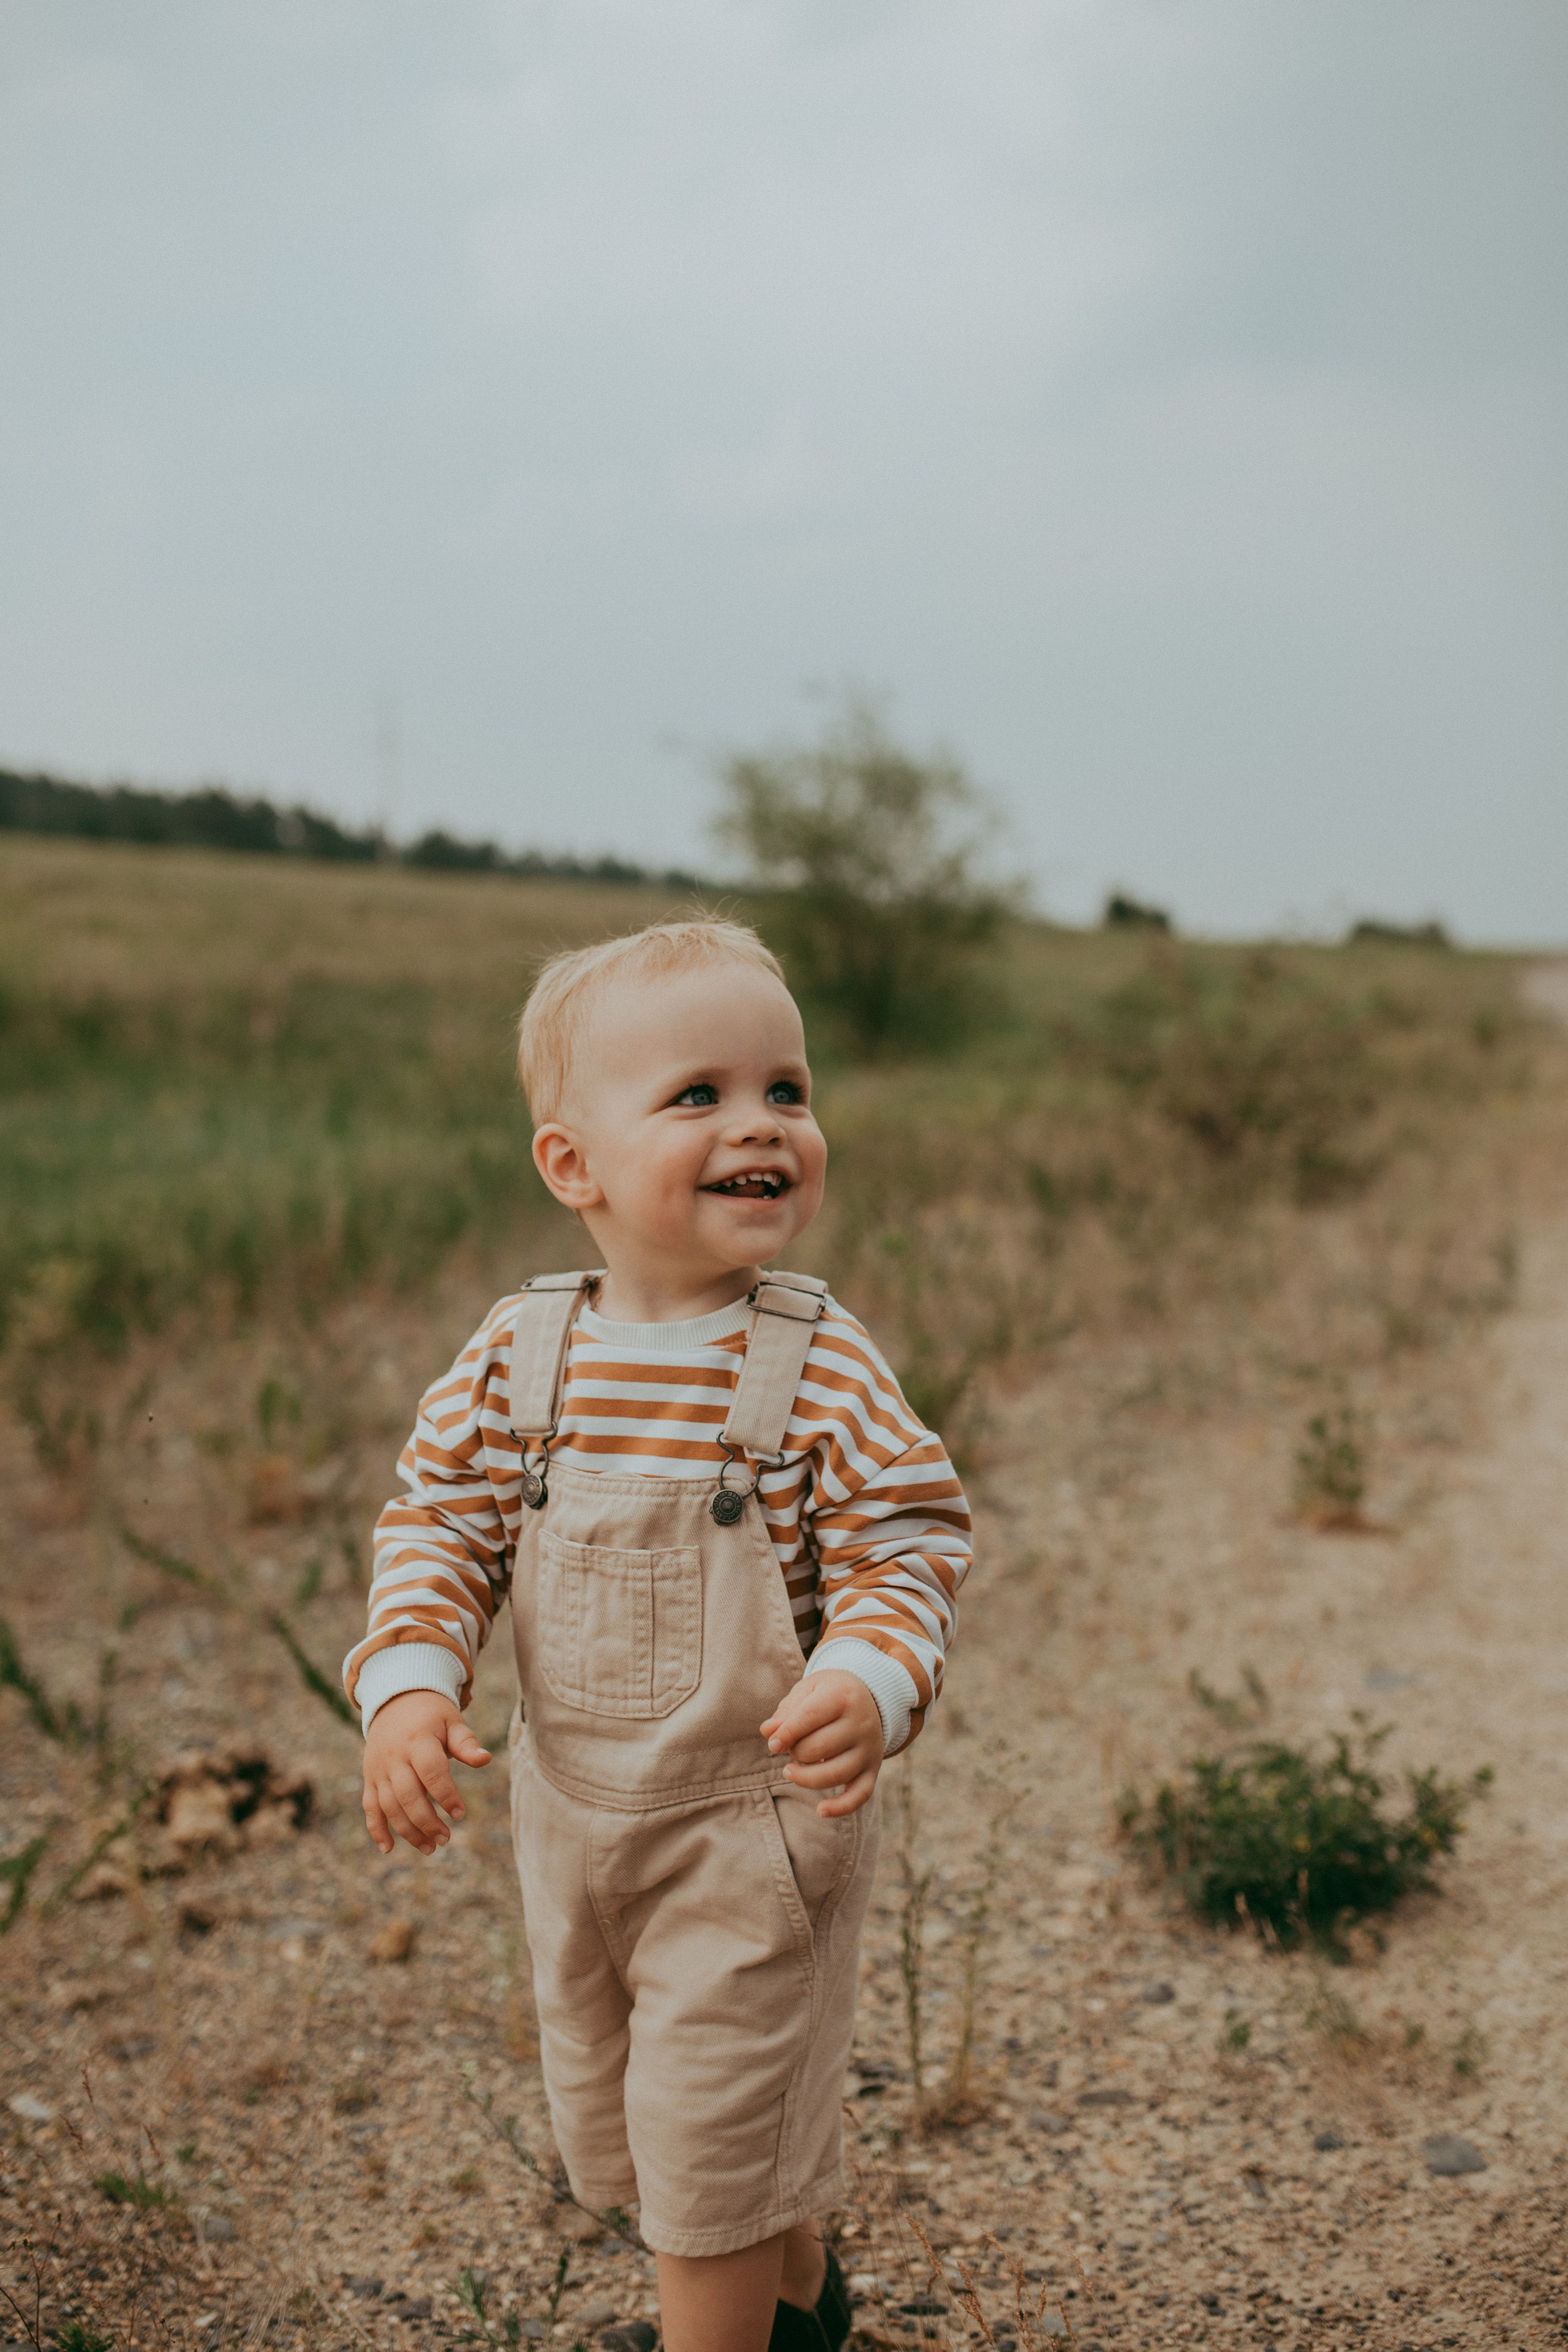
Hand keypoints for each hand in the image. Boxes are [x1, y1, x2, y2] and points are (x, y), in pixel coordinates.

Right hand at [362, 1689, 491, 1856]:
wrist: (394, 1701)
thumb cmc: (431, 1715)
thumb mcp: (451, 1721)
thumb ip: (466, 1743)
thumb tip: (485, 1759)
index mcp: (418, 1740)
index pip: (431, 1772)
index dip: (446, 1795)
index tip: (460, 1814)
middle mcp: (394, 1757)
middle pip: (408, 1795)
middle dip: (426, 1822)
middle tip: (446, 1839)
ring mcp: (378, 1769)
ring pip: (389, 1806)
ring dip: (407, 1831)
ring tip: (430, 1848)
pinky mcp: (369, 1778)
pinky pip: (369, 1807)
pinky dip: (376, 1829)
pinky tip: (388, 1849)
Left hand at [761, 1669, 883, 1818]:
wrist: (869, 1697)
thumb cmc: (829, 1694)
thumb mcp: (808, 1690)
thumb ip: (787, 1710)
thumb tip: (767, 1732)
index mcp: (842, 1696)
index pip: (809, 1717)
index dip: (786, 1733)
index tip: (772, 1744)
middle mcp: (861, 1724)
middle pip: (818, 1748)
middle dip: (795, 1751)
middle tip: (791, 1746)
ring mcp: (869, 1749)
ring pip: (834, 1774)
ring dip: (805, 1778)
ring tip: (789, 1771)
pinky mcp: (873, 1770)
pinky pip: (861, 1795)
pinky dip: (841, 1807)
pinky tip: (820, 1811)